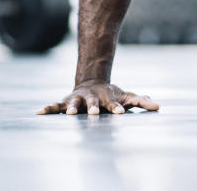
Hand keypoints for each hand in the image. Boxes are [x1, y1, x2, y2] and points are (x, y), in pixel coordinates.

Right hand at [37, 80, 159, 114]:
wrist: (92, 82)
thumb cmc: (111, 94)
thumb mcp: (127, 96)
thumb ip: (141, 101)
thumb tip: (158, 106)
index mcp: (106, 98)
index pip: (113, 104)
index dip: (117, 108)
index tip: (121, 113)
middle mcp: (91, 98)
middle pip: (92, 103)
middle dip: (93, 107)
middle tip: (94, 113)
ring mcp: (77, 100)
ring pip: (73, 103)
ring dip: (71, 108)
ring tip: (70, 114)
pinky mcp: (66, 103)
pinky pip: (56, 106)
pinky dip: (47, 109)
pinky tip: (38, 113)